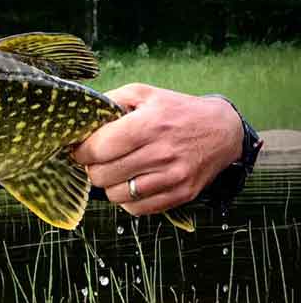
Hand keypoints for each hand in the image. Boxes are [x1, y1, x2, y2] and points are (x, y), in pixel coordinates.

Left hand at [72, 83, 242, 215]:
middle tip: (98, 160)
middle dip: (93, 168)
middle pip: (103, 175)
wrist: (223, 130)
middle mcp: (161, 153)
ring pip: (116, 195)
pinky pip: (137, 209)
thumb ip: (110, 101)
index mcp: (149, 125)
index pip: (98, 149)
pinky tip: (131, 183)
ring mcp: (172, 177)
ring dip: (109, 185)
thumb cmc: (177, 111)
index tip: (80, 150)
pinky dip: (127, 199)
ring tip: (115, 171)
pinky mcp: (180, 195)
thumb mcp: (144, 93)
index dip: (81, 152)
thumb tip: (81, 118)